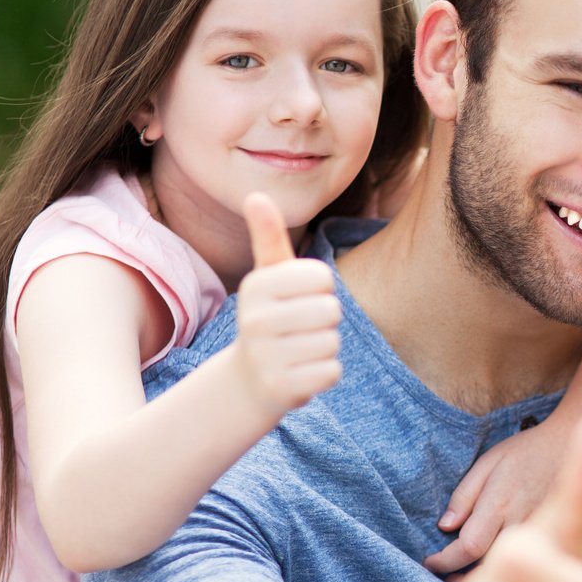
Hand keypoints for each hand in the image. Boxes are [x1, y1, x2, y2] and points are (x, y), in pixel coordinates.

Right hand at [233, 193, 341, 417]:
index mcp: (257, 286)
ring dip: (324, 349)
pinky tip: (300, 373)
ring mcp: (267, 356)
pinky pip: (332, 372)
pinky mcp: (282, 387)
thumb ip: (267, 237)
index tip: (297, 300)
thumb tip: (255, 194)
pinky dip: (324, 374)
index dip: (320, 290)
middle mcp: (256, 319)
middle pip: (331, 310)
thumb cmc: (271, 318)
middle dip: (325, 322)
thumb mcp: (267, 277)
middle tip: (299, 330)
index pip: (323, 277)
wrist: (249, 380)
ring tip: (298, 351)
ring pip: (332, 342)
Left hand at [424, 417, 564, 573]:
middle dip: (461, 576)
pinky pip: (529, 564)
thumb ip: (465, 495)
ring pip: (509, 570)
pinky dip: (509, 571)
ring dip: (484, 578)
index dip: (445, 561)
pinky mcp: (557, 540)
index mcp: (500, 505)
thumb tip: (445, 527)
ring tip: (464, 579)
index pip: (468, 547)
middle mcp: (521, 525)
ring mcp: (541, 535)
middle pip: (487, 567)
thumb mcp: (488, 462)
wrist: (572, 446)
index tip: (431, 562)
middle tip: (444, 575)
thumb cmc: (527, 451)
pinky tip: (498, 571)